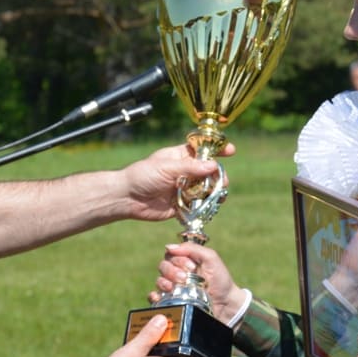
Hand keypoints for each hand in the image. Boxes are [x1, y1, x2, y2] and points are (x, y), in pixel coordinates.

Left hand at [120, 142, 236, 221]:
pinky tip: (209, 207)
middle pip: (209, 171)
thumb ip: (190, 167)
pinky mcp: (182, 205)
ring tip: (218, 196)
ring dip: (214, 192)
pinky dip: (205, 206)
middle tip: (222, 181)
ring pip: (206, 189)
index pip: (202, 150)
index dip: (217, 149)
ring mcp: (184, 188)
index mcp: (180, 156)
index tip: (231, 150)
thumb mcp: (166, 167)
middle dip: (218, 175)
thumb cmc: (142, 176)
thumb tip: (213, 165)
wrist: (127, 198)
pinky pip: (198, 206)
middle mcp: (185, 172)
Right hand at [149, 243, 247, 323]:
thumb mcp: (211, 259)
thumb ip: (193, 249)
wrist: (226, 304)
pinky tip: (160, 296)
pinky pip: (156, 297)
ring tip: (174, 288)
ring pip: (159, 280)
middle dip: (172, 271)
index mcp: (185, 261)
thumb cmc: (220, 280)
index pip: (171, 254)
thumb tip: (169, 247)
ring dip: (164, 282)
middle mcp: (177, 273)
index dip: (179, 259)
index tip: (192, 267)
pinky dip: (155, 296)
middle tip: (184, 278)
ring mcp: (174, 288)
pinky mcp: (172, 302)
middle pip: (163, 266)